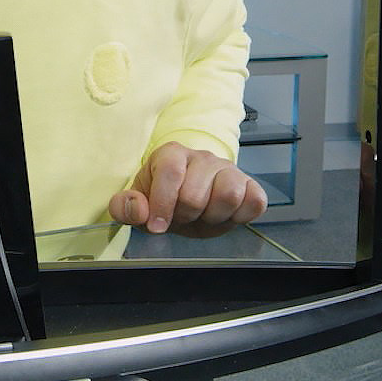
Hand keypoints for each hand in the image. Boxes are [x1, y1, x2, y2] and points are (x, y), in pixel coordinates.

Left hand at [109, 142, 266, 237]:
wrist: (190, 201)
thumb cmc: (163, 200)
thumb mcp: (139, 204)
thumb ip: (126, 207)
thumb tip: (137, 209)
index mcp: (172, 155)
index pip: (170, 173)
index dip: (162, 204)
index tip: (157, 225)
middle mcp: (203, 157)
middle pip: (196, 195)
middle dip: (186, 215)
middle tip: (183, 216)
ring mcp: (228, 170)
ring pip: (228, 195)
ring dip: (213, 216)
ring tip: (203, 215)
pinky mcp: (249, 185)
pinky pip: (255, 201)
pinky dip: (241, 216)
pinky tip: (226, 216)